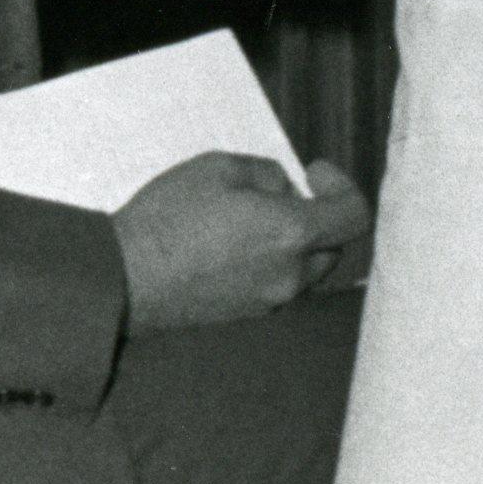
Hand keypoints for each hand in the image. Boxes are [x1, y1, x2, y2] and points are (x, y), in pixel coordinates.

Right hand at [112, 154, 372, 330]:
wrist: (128, 278)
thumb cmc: (172, 215)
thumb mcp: (220, 167)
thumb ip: (267, 174)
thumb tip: (285, 190)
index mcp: (290, 234)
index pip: (354, 217)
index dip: (342, 187)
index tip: (314, 172)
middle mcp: (289, 275)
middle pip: (331, 246)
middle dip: (317, 215)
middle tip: (280, 191)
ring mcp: (269, 301)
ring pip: (304, 268)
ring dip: (292, 241)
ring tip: (249, 217)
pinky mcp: (247, 316)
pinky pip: (277, 284)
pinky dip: (270, 261)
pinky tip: (232, 244)